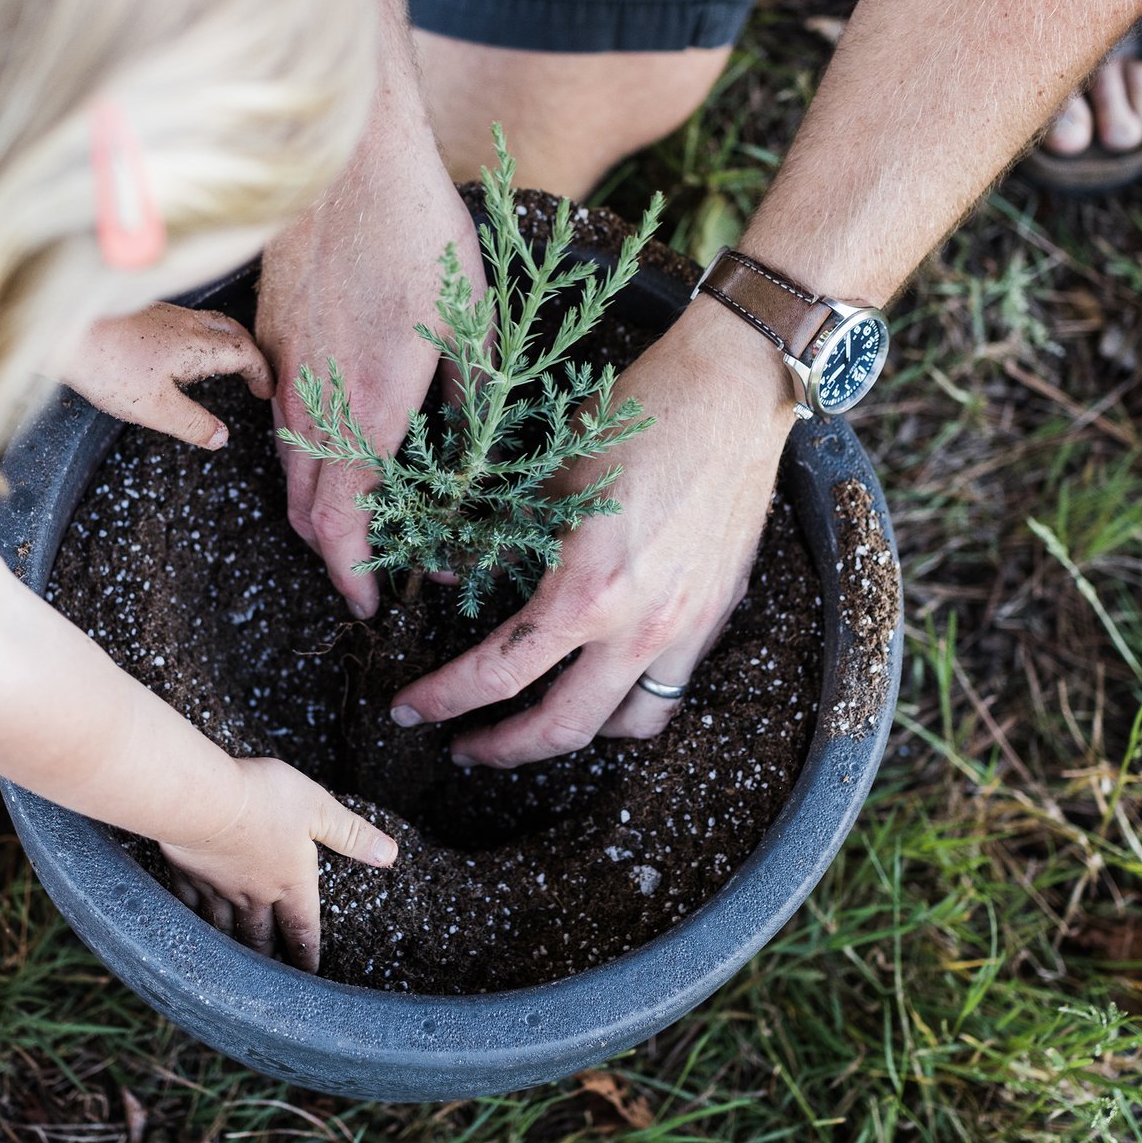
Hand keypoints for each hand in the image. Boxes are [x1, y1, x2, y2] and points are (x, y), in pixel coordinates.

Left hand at [66, 304, 270, 448]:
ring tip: (223, 362)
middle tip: (253, 373)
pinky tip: (180, 352)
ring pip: (208, 321)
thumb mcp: (155, 409)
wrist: (61, 329)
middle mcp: (185, 323)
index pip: (243, 352)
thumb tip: (222, 436)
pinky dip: (199, 334)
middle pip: (231, 330)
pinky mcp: (141, 312)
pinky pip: (185, 320)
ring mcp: (162, 314)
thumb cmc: (108, 367)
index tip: (265, 389)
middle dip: (249, 351)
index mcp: (197, 345)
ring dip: (225, 340)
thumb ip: (192, 423)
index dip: (260, 371)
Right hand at [162, 756, 397, 970]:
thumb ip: (351, 834)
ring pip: (226, 929)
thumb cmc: (265, 799)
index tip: (310, 976)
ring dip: (234, 949)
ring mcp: (217, 889)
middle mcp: (254, 895)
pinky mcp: (188, 876)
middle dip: (269, 960)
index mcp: (290, 882)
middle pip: (261, 937)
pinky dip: (196, 924)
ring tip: (238, 963)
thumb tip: (390, 855)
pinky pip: (192, 908)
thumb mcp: (319, 808)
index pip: (302, 928)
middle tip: (273, 980)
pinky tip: (195, 930)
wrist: (202, 798)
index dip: (307, 954)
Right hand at [258, 91, 480, 615]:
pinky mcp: (267, 336)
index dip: (356, 576)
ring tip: (367, 511)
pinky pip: (280, 417)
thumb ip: (470, 405)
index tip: (376, 602)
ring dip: (321, 505)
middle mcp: (312, 404)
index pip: (344, 527)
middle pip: (305, 513)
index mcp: (368, 412)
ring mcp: (281, 370)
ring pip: (289, 467)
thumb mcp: (474, 325)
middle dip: (337, 557)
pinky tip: (345, 430)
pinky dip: (306, 449)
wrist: (345, 157)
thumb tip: (472, 467)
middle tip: (375, 571)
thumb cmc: (418, 233)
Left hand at [389, 300, 795, 765]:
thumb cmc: (638, 417)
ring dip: (574, 733)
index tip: (409, 710)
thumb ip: (502, 540)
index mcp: (585, 589)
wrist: (731, 394)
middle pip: (561, 728)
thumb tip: (453, 579)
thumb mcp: (551, 477)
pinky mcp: (715, 617)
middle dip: (502, 748)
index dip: (443, 700)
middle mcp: (638, 625)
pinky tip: (602, 684)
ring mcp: (685, 628)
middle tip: (462, 746)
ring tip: (535, 724)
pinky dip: (630, 703)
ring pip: (625, 724)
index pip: (498, 673)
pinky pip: (669, 689)